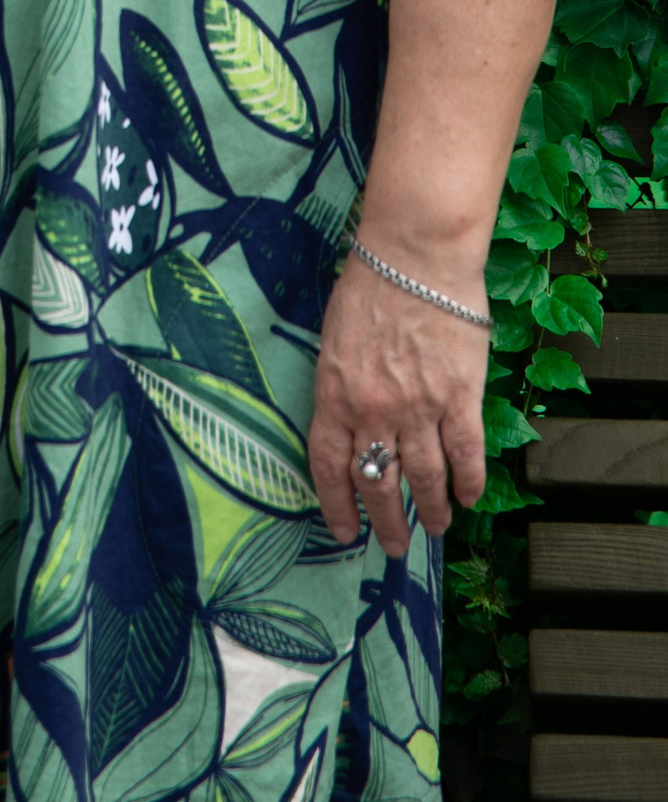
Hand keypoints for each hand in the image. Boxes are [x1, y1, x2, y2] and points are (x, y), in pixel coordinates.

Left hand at [308, 247, 490, 557]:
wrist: (415, 254)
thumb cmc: (370, 284)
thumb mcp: (335, 337)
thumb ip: (342, 384)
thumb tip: (352, 420)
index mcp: (335, 394)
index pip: (330, 466)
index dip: (335, 506)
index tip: (342, 532)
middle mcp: (374, 410)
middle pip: (378, 484)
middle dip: (385, 523)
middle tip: (392, 546)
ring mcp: (419, 408)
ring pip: (425, 479)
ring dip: (431, 511)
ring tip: (435, 529)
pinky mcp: (460, 398)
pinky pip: (466, 455)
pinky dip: (469, 484)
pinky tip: (470, 500)